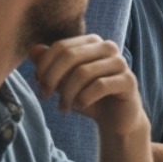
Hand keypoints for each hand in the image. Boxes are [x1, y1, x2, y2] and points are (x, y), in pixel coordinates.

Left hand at [31, 35, 145, 135]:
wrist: (115, 119)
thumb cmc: (87, 97)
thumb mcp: (63, 81)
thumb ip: (49, 65)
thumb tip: (33, 50)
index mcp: (92, 42)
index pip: (61, 46)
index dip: (44, 66)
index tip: (39, 85)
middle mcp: (108, 47)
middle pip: (70, 55)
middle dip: (52, 78)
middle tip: (45, 96)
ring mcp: (120, 62)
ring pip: (83, 72)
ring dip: (67, 93)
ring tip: (63, 107)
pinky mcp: (129, 80)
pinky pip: (99, 86)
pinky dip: (83, 98)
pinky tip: (79, 106)